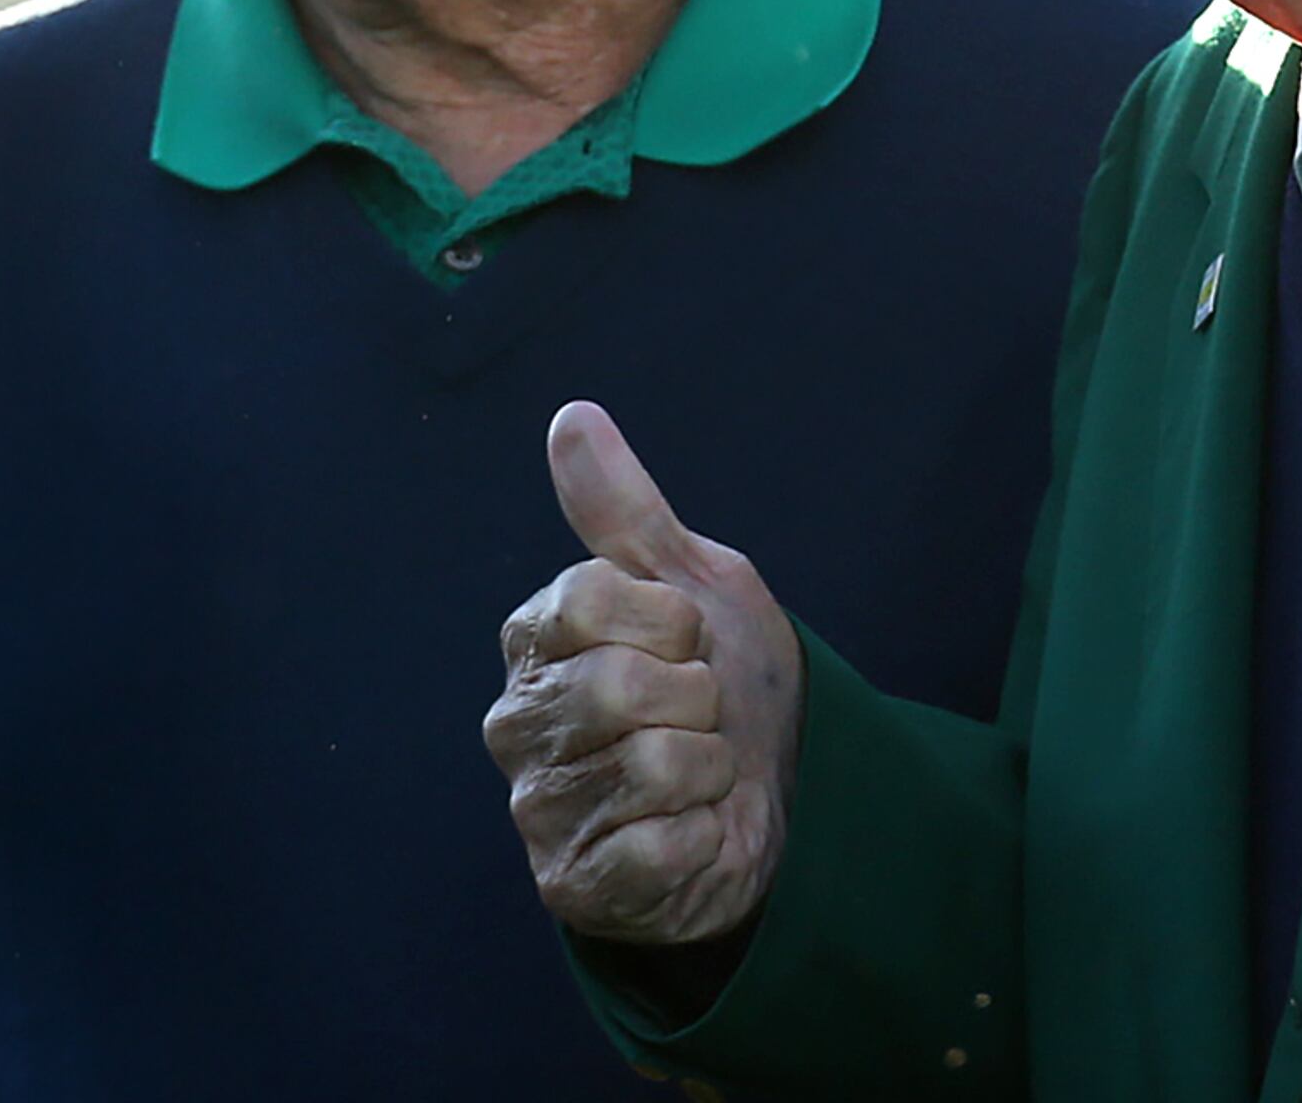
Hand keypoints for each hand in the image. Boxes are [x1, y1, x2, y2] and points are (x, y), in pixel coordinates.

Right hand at [485, 400, 804, 944]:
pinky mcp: (573, 885)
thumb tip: (572, 415)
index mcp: (537, 642)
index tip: (686, 638)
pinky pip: (658, 844)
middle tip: (696, 714)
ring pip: (650, 763)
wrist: (781, 796)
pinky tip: (690, 831)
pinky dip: (702, 834)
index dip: (670, 616)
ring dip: (708, 767)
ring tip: (695, 774)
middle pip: (620, 684)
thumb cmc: (729, 685)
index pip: (589, 598)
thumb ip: (626, 509)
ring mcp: (539, 810)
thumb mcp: (694, 581)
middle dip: (697, 698)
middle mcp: (519, 723)